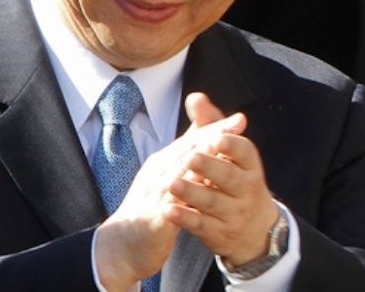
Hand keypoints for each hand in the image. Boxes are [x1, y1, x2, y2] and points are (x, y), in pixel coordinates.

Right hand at [94, 93, 243, 291]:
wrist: (123, 245)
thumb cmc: (151, 208)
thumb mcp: (170, 179)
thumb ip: (189, 160)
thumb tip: (212, 139)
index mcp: (163, 163)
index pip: (192, 141)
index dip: (215, 129)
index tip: (240, 119)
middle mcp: (158, 174)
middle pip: (187, 151)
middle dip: (212, 136)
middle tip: (236, 125)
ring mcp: (153, 195)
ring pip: (178, 173)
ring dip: (198, 159)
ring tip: (219, 147)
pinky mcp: (152, 219)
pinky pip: (169, 206)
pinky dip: (184, 198)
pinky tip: (201, 192)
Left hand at [167, 116, 280, 266]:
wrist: (255, 230)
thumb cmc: (236, 180)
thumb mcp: (230, 154)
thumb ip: (211, 125)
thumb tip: (194, 97)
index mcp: (249, 165)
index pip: (245, 152)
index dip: (232, 145)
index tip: (217, 138)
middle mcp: (246, 189)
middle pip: (229, 178)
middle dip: (211, 167)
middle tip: (191, 157)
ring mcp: (234, 213)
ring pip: (213, 202)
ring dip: (193, 193)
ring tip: (172, 184)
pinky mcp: (219, 233)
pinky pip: (202, 225)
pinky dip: (185, 218)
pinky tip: (168, 210)